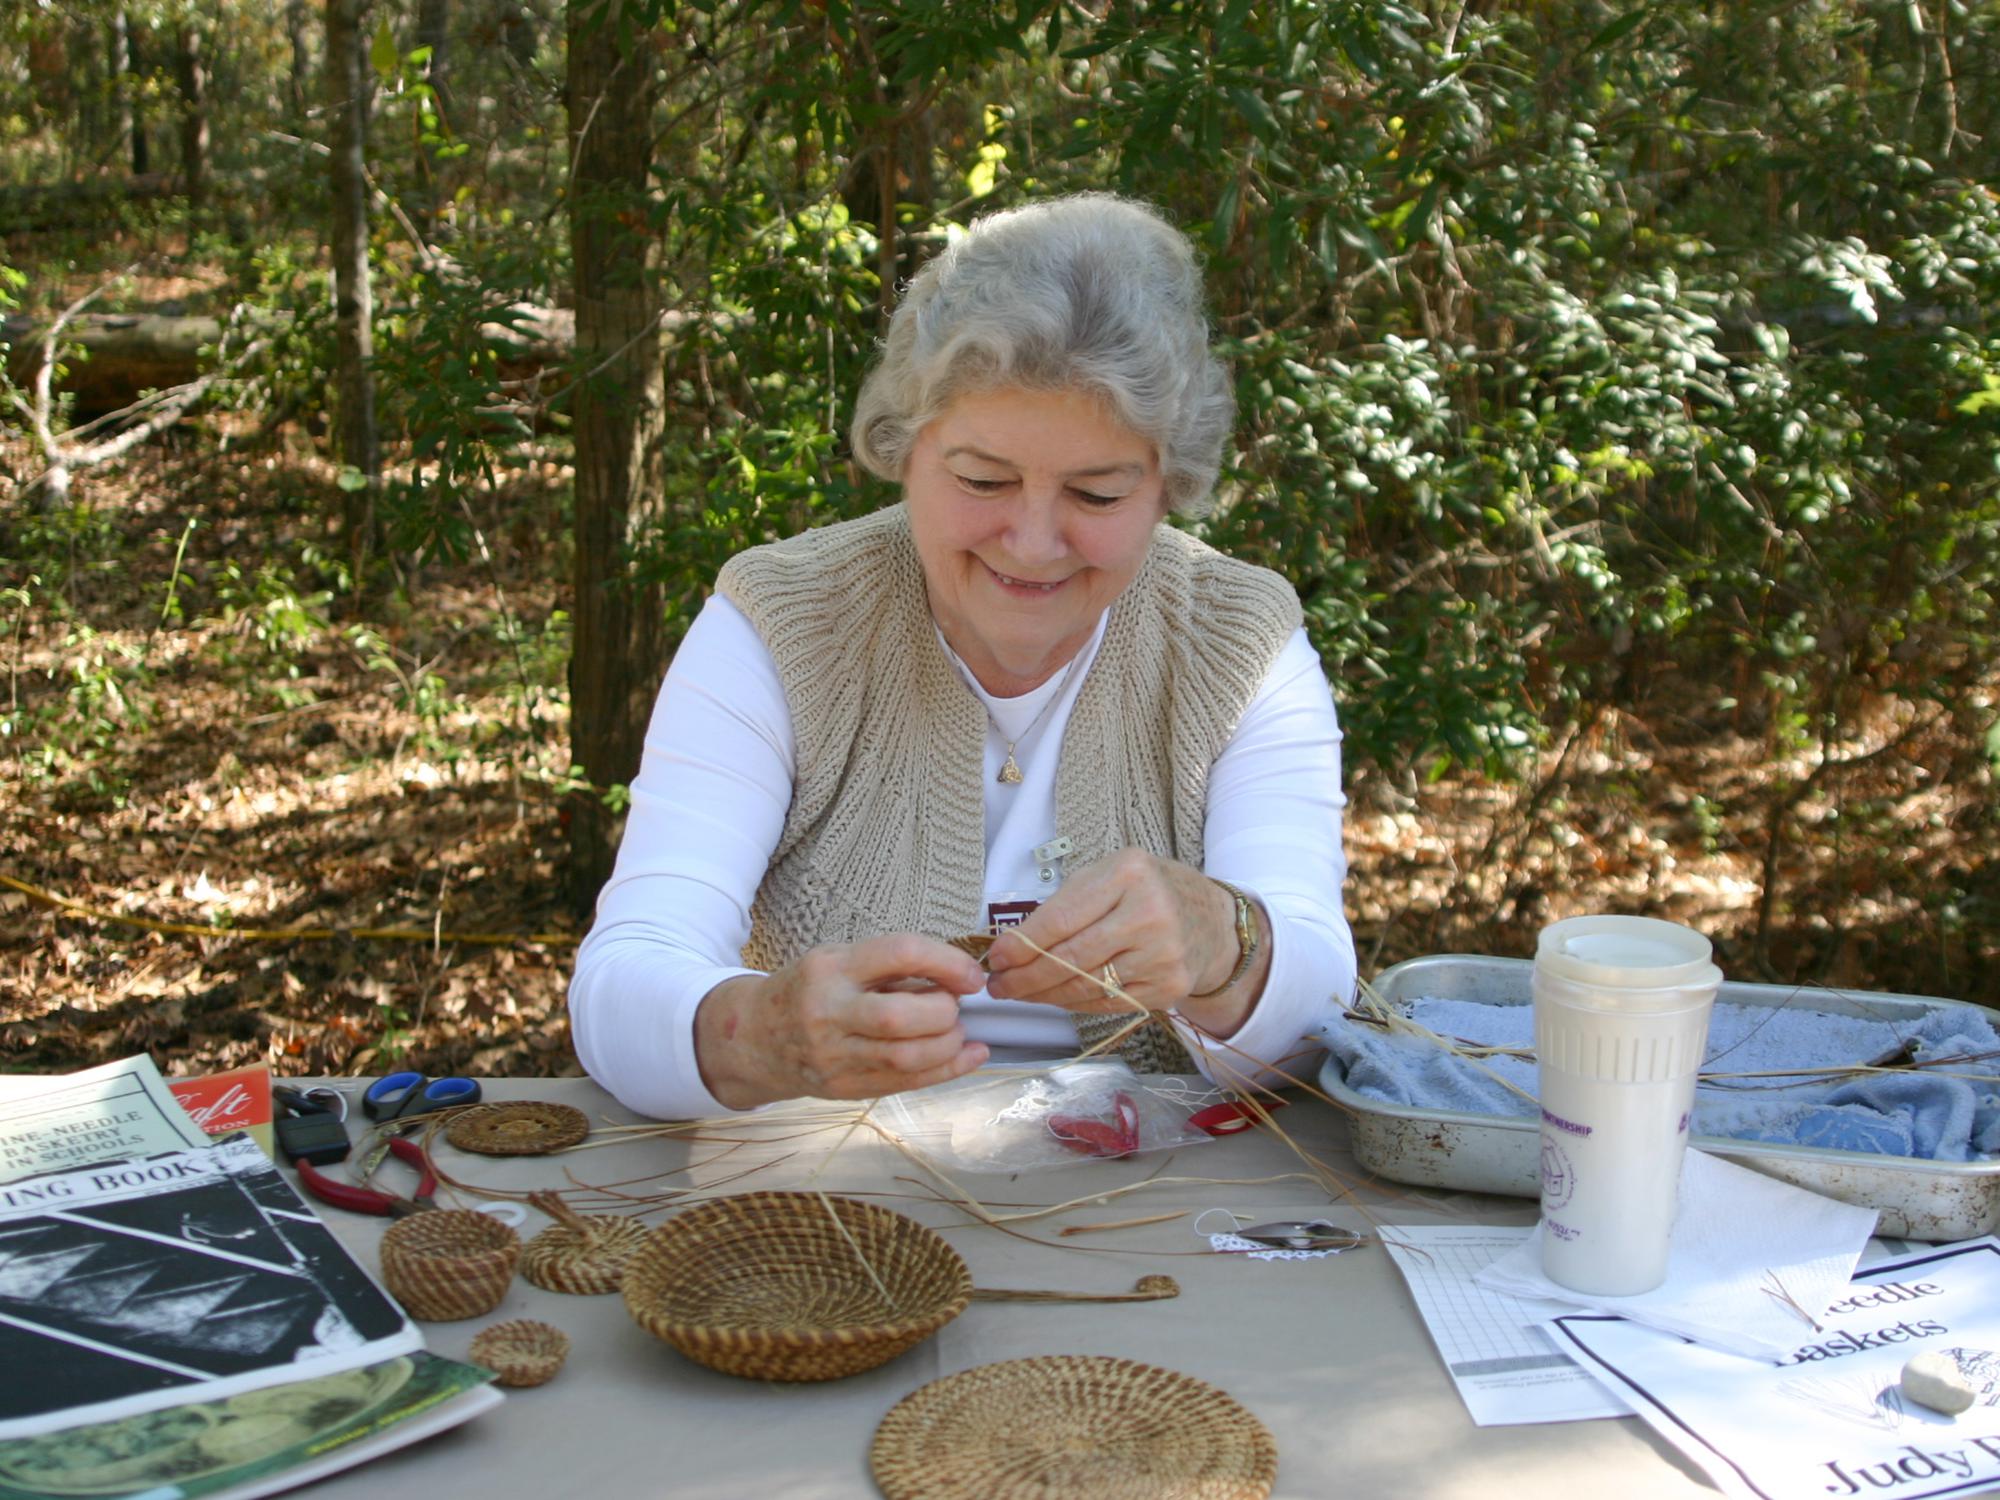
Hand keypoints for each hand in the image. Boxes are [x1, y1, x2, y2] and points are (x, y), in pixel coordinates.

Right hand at [694, 935, 989, 1108]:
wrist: (755, 1036)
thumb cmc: (809, 990)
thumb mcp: (839, 960)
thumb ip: (891, 967)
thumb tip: (957, 977)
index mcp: (832, 968)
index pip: (900, 954)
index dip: (947, 962)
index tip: (971, 974)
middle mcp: (828, 1012)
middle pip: (902, 1017)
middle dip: (945, 1012)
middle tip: (956, 1006)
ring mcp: (833, 1056)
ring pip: (907, 1057)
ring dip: (948, 1044)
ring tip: (956, 1031)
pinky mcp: (843, 1088)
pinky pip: (905, 1083)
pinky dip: (946, 1070)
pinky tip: (968, 1056)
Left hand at [983, 850, 1265, 1035]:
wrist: (1211, 920)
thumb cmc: (1148, 892)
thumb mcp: (1111, 875)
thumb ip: (1067, 903)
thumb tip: (1015, 944)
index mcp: (1129, 874)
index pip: (1062, 918)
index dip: (1023, 944)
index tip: (997, 958)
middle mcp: (1150, 914)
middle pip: (1071, 958)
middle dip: (1026, 977)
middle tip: (999, 986)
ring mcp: (1162, 956)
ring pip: (1086, 986)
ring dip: (1044, 994)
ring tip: (1019, 993)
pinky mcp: (1168, 988)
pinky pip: (1107, 1004)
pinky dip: (1073, 1004)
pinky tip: (1054, 997)